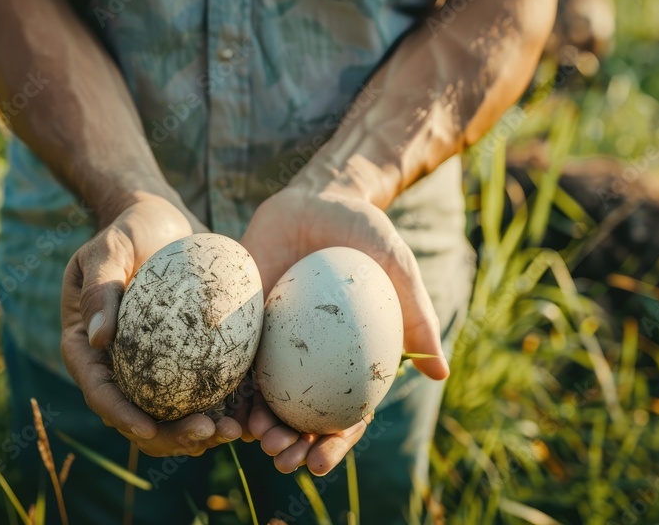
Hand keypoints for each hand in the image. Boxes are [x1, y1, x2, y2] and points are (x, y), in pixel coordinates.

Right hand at [61, 193, 241, 456]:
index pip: (100, 392)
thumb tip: (99, 339)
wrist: (162, 222)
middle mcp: (119, 367)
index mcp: (89, 349)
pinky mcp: (188, 361)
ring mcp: (154, 369)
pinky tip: (251, 416)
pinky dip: (225, 409)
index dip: (122, 416)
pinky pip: (204, 394)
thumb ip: (100, 289)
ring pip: (172, 416)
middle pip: (139, 417)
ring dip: (201, 433)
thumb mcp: (108, 249)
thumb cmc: (128, 230)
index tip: (148, 428)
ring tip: (233, 431)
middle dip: (170, 436)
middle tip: (206, 433)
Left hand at [236, 185, 447, 474]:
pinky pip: (231, 354)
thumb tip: (442, 372)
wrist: (317, 196)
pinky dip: (225, 379)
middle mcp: (310, 358)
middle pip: (298, 416)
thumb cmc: (363, 232)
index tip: (319, 462)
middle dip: (287, 446)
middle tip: (278, 455)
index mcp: (349, 360)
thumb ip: (416, 314)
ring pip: (261, 393)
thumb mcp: (395, 266)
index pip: (343, 415)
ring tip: (245, 435)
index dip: (332, 445)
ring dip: (253, 422)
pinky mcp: (242, 320)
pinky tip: (216, 397)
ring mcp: (273, 342)